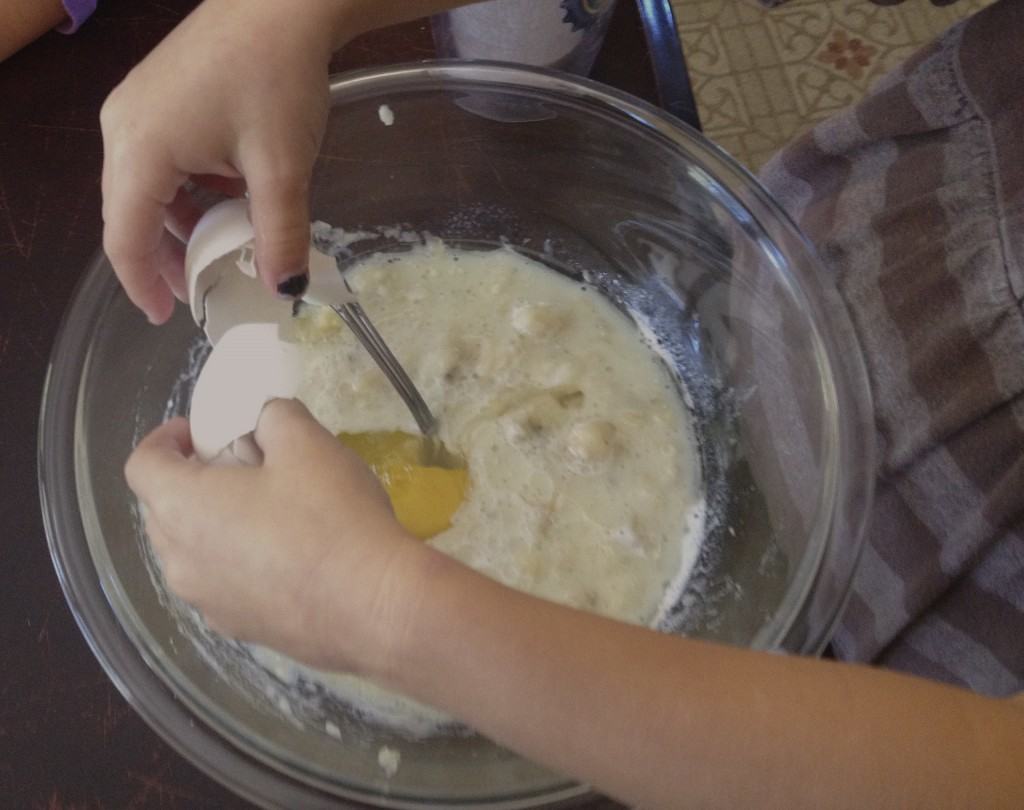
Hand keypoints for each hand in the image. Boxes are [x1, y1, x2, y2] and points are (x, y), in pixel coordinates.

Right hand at [99, 0, 340, 323]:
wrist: (283, 1)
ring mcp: (135, 109)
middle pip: (130, 215)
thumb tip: (285, 290)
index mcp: (139, 149)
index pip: (124, 238)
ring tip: (223, 251)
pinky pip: (161, 162)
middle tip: (204, 290)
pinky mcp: (157, 98)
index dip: (143, 285)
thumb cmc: (276, 76)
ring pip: (147, 190)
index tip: (168, 318)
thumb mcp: (282, 167)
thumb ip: (280, 235)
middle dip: (166, 258)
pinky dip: (189, 192)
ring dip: (182, 225)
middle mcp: (123, 129)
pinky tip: (226, 202)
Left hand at [125, 399, 428, 675]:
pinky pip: (223, 586)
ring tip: (266, 512)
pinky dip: (239, 565)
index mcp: (184, 507)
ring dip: (213, 527)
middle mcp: (181, 561)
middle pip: (162, 511)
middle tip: (238, 466)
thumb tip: (268, 418)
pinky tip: (290, 558)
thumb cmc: (331, 518)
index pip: (142, 465)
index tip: (197, 432)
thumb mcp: (309, 444)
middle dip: (190, 482)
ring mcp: (208, 603)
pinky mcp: (241, 630)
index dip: (163, 439)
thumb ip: (277, 417)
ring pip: (192, 554)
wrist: (375, 607)